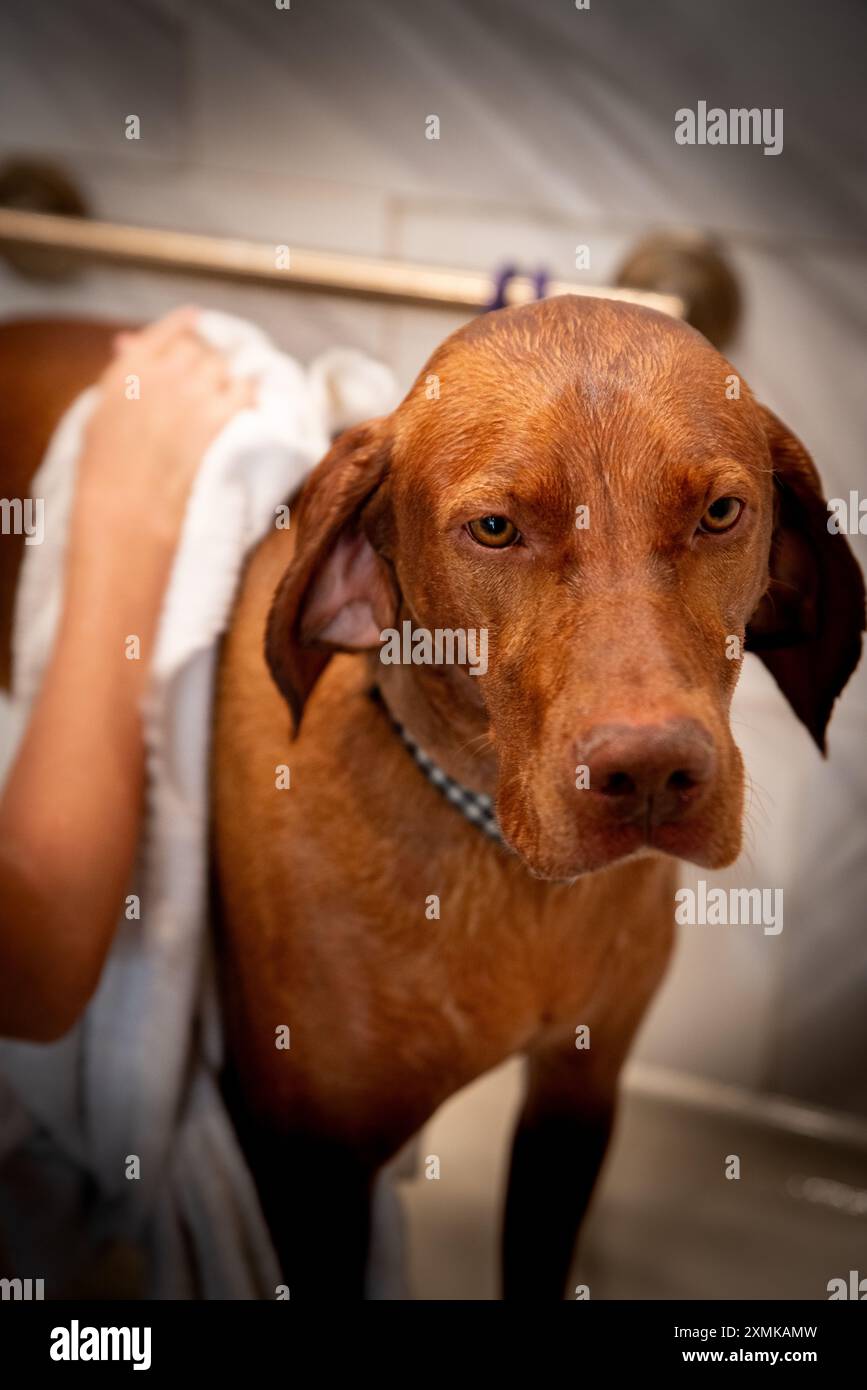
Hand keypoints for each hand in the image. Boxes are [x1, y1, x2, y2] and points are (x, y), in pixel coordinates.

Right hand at [71, 306, 252, 572]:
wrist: (128, 515)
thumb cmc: (107, 477)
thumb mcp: (102, 416)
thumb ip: (122, 376)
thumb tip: (126, 341)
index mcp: (127, 370)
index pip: (168, 331)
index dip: (186, 328)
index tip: (198, 323)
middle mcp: (161, 373)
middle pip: (201, 351)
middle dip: (207, 367)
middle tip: (210, 389)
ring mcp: (192, 392)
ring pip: (225, 369)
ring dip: (228, 384)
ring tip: (224, 408)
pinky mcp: (219, 417)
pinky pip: (245, 391)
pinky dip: (248, 399)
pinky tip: (246, 414)